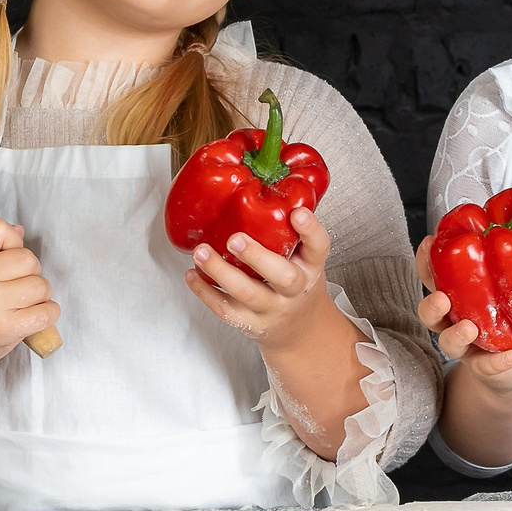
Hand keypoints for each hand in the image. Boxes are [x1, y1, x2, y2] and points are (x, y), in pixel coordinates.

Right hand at [0, 218, 58, 374]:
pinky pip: (48, 311)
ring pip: (41, 284)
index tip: (4, 259)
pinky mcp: (6, 328)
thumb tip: (19, 232)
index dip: (10, 242)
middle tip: (12, 288)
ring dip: (39, 294)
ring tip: (20, 303)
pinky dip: (47, 313)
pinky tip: (31, 316)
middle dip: (29, 272)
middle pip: (27, 258)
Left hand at [186, 205, 347, 355]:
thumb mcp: (304, 258)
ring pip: (247, 294)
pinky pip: (226, 309)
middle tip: (235, 239)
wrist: (300, 330)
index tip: (297, 212)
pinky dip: (206, 292)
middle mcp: (295, 289)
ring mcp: (272, 308)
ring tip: (201, 251)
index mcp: (311, 267)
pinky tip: (192, 275)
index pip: (319, 247)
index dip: (310, 230)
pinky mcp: (251, 323)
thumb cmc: (297, 282)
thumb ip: (289, 230)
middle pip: (282, 277)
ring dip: (221, 273)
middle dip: (258, 257)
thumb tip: (264, 180)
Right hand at [415, 236, 511, 392]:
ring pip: (449, 343)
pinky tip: (509, 357)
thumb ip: (507, 264)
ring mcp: (467, 348)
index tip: (430, 244)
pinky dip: (497, 363)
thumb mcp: (506, 287)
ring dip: (456, 334)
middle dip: (431, 305)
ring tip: (470, 328)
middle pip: (429, 314)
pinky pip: (487, 367)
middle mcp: (454, 323)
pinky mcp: (486, 368)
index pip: (433, 278)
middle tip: (442, 298)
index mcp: (456, 298)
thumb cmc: (509, 315)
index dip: (425, 262)